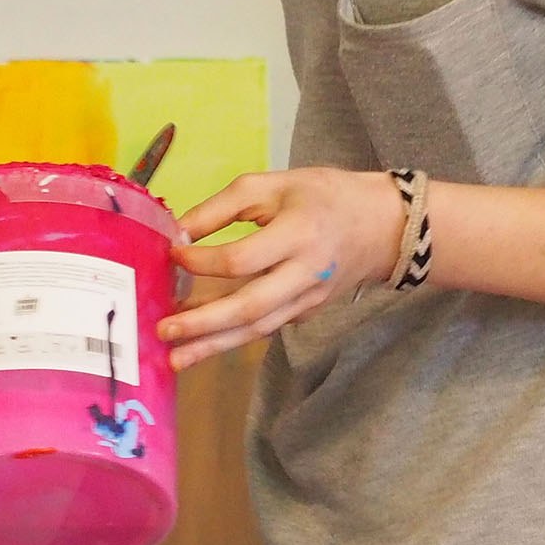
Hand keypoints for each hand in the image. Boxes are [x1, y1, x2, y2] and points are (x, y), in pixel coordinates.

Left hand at [157, 170, 401, 369]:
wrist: (381, 225)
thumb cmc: (321, 196)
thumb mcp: (271, 185)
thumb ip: (221, 207)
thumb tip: (178, 233)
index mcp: (298, 234)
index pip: (242, 259)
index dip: (203, 262)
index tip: (172, 253)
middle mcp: (304, 274)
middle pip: (250, 307)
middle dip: (205, 323)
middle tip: (163, 330)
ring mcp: (308, 299)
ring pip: (258, 328)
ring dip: (214, 345)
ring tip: (175, 359)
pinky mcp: (306, 312)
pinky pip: (266, 327)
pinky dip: (233, 338)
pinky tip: (202, 345)